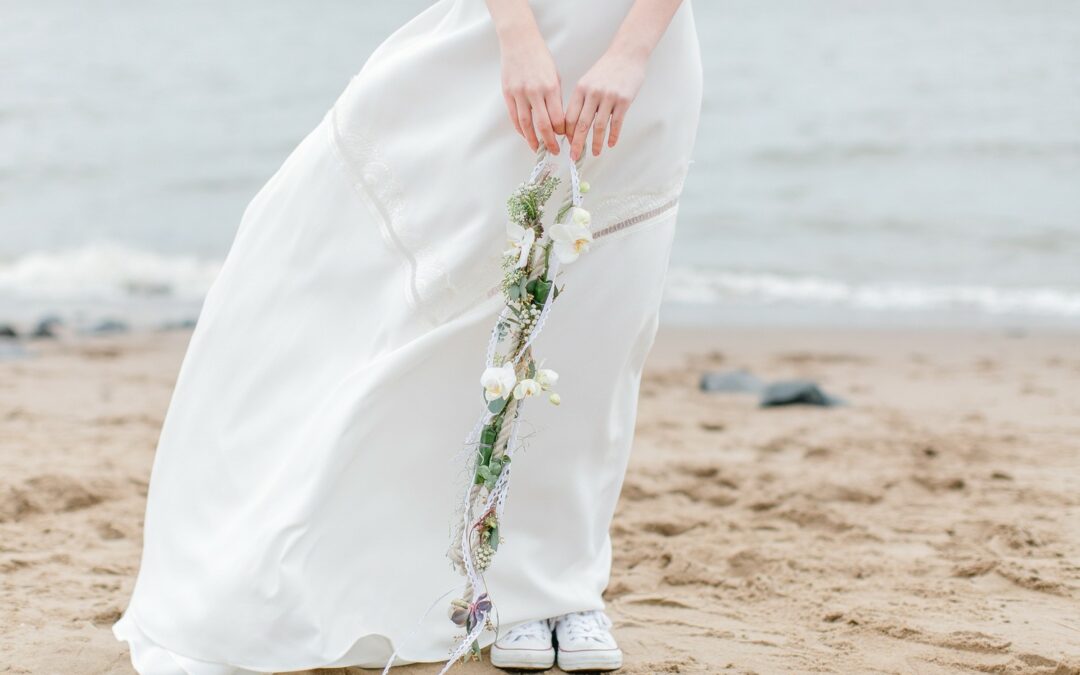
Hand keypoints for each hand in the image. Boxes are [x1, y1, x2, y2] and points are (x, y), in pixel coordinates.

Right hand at [498, 30, 565, 153]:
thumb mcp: (555, 75)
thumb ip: (556, 97)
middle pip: (543, 125)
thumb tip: (557, 119)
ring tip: (537, 148)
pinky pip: (514, 117)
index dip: (561, 131)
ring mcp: (519, 93)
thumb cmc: (540, 57)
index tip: (564, 137)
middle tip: (553, 151)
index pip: (558, 118)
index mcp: (551, 87)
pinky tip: (525, 135)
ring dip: (532, 140)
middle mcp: (535, 92)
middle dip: (549, 141)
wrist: (519, 41)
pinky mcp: (508, 93)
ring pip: (526, 124)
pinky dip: (520, 129)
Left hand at [565, 47, 647, 160]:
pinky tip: (611, 144)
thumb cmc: (607, 69)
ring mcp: (609, 97)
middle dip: (577, 144)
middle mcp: (593, 93)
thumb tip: (574, 124)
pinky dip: (613, 135)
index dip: (568, 133)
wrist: (627, 54)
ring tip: (595, 153)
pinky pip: (616, 123)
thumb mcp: (588, 80)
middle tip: (574, 157)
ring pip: (599, 126)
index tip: (568, 144)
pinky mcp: (624, 100)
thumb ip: (581, 100)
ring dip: (597, 143)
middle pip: (582, 124)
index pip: (570, 117)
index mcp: (580, 89)